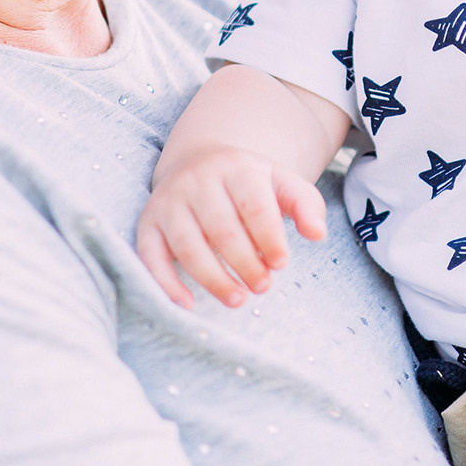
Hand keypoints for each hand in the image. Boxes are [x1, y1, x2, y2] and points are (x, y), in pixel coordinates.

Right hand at [134, 146, 326, 308]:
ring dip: (212, 278)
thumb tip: (317, 234)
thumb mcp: (282, 183)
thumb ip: (306, 204)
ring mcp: (169, 201)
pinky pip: (150, 255)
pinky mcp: (148, 222)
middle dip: (245, 263)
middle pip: (222, 229)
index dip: (269, 239)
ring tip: (238, 299)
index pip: (255, 206)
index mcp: (237, 168)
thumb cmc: (249, 182)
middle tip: (264, 287)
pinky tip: (187, 305)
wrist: (199, 160)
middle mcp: (198, 181)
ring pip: (187, 245)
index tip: (282, 264)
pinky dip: (165, 283)